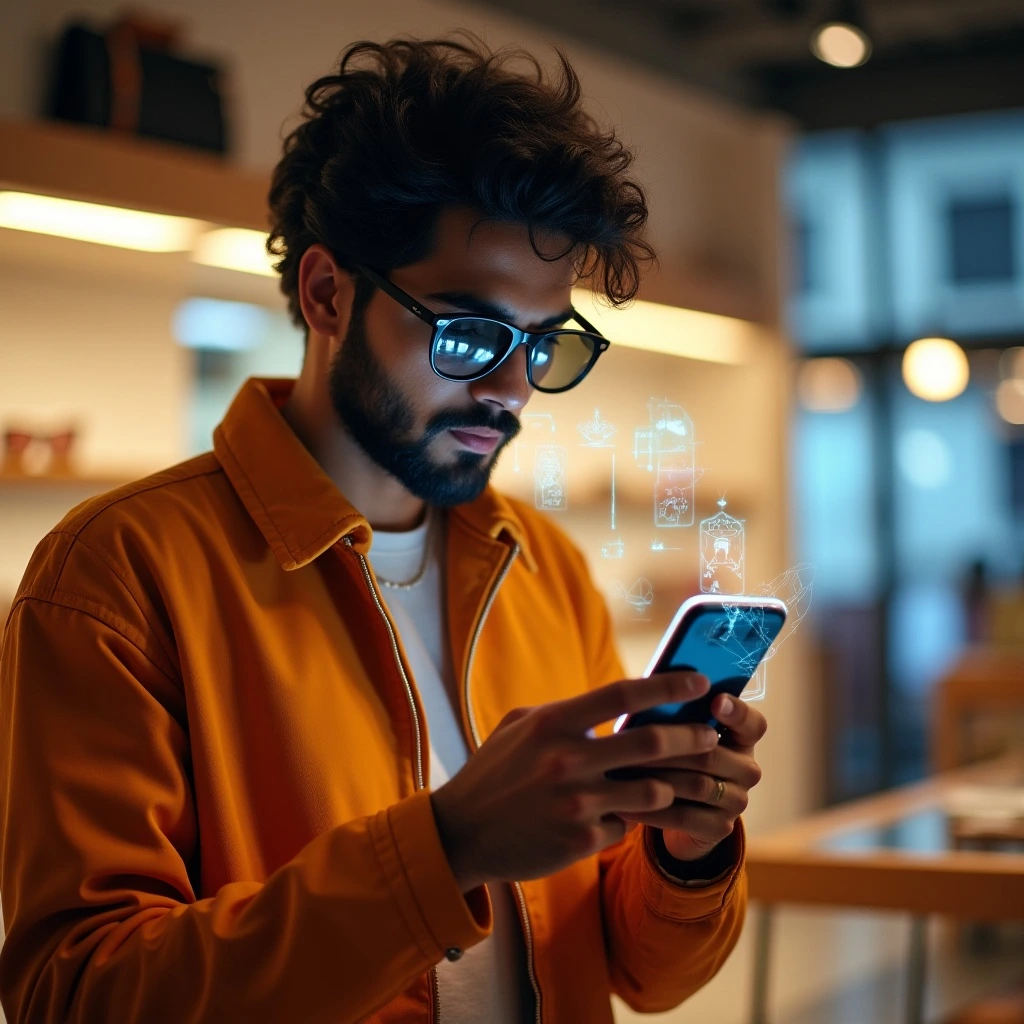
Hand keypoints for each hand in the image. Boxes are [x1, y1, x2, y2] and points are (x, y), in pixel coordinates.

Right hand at [429, 672, 719, 892]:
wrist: (462, 832)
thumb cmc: (494, 772)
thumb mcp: (521, 726)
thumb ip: (567, 712)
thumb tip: (617, 700)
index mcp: (553, 723)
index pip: (623, 694)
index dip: (668, 685)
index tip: (699, 680)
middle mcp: (566, 760)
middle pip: (650, 743)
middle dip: (690, 737)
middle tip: (710, 735)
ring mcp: (575, 803)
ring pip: (651, 791)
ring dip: (668, 786)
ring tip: (674, 782)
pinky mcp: (580, 841)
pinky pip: (624, 826)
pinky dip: (626, 820)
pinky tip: (617, 818)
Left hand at [616, 688, 765, 860]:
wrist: (681, 812)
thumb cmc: (675, 757)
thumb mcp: (681, 733)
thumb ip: (677, 717)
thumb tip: (647, 694)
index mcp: (742, 738)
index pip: (752, 723)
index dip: (736, 711)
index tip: (715, 701)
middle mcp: (747, 770)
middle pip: (712, 754)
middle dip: (670, 746)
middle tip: (634, 739)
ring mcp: (737, 802)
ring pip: (697, 785)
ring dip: (658, 777)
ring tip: (624, 768)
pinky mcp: (720, 829)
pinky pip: (685, 818)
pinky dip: (652, 810)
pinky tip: (623, 804)